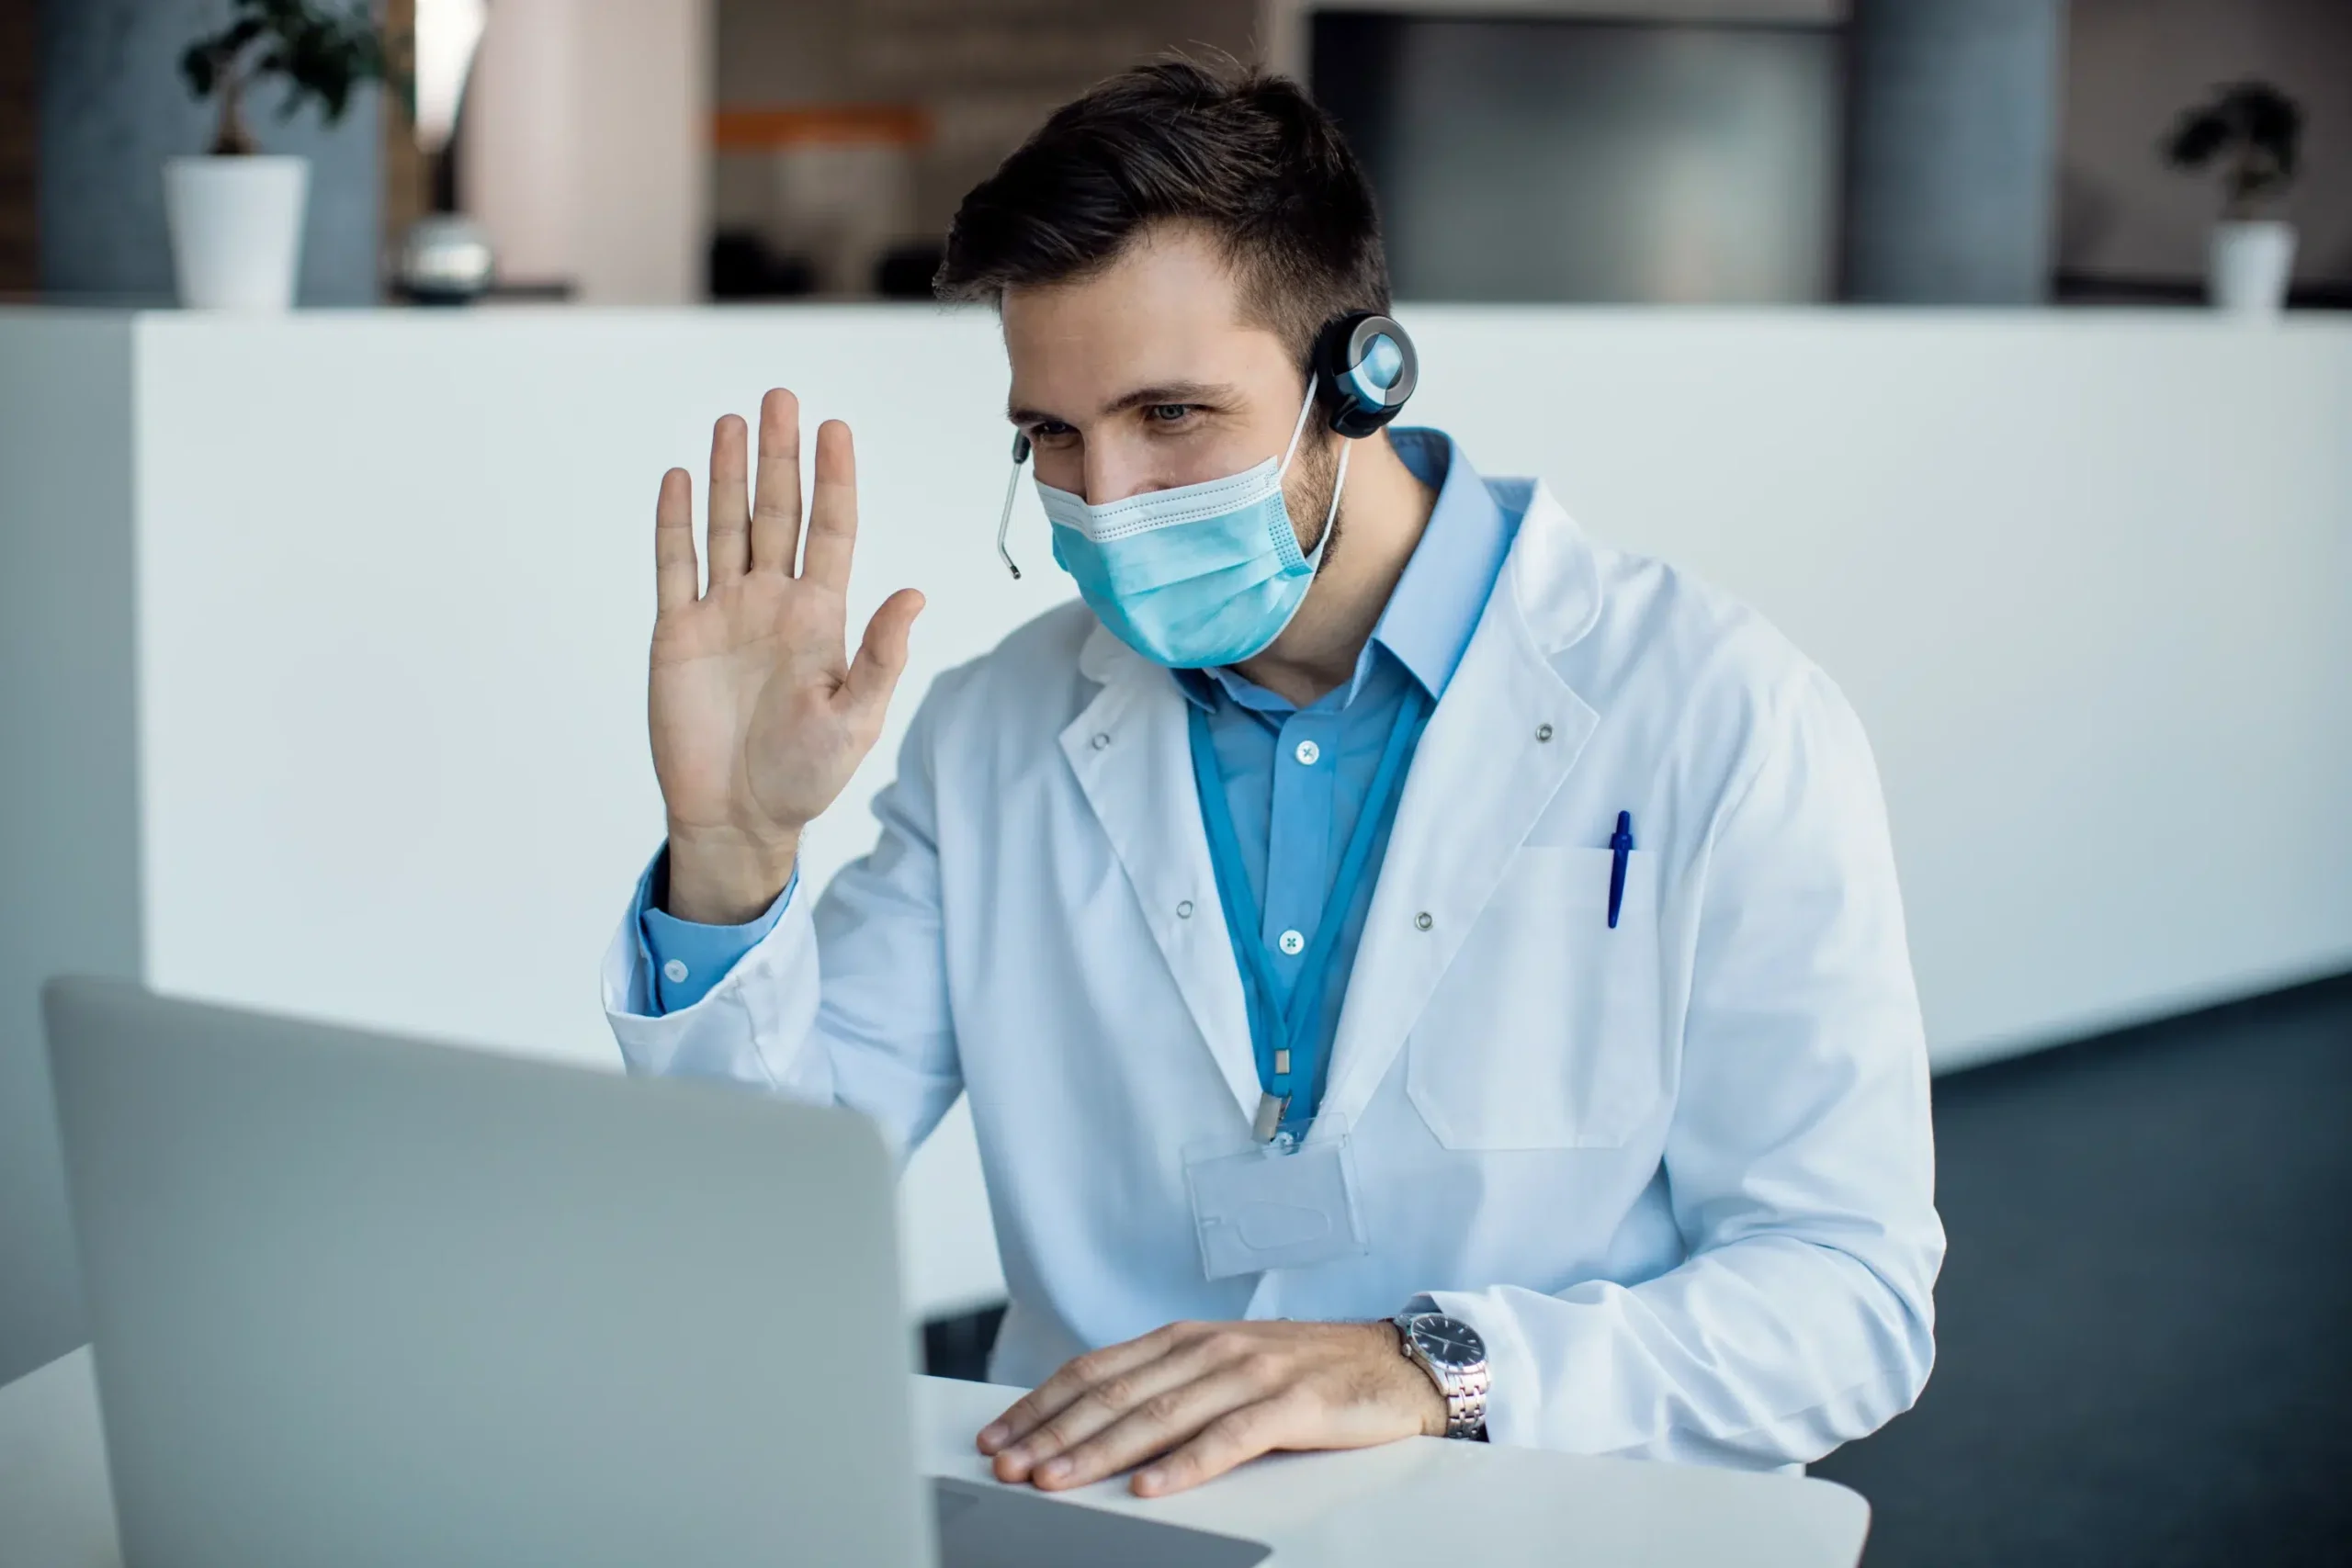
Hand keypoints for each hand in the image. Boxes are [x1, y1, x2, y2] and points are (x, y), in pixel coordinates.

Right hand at [649, 390, 923, 922]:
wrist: (737, 816)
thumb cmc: (804, 775)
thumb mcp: (855, 718)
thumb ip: (881, 655)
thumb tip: (916, 594)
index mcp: (821, 618)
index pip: (832, 531)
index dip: (834, 481)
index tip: (836, 429)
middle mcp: (773, 603)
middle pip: (778, 513)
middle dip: (781, 457)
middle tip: (782, 398)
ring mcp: (723, 613)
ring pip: (727, 527)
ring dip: (731, 475)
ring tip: (735, 420)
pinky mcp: (677, 633)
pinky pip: (675, 566)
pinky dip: (675, 523)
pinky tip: (681, 479)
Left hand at [975, 1319, 1444, 1497]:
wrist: (1394, 1365)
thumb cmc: (1304, 1374)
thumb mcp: (1224, 1370)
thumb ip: (1166, 1387)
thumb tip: (1088, 1423)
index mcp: (1184, 1340)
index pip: (1096, 1371)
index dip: (1042, 1405)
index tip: (999, 1438)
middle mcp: (1209, 1348)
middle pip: (1116, 1393)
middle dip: (1055, 1434)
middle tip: (1011, 1466)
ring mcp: (1250, 1372)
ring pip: (1161, 1414)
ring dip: (1102, 1451)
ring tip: (1059, 1481)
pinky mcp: (1293, 1402)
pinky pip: (1230, 1437)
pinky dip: (1186, 1464)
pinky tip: (1151, 1485)